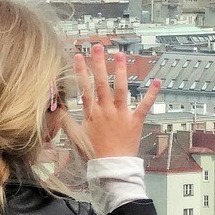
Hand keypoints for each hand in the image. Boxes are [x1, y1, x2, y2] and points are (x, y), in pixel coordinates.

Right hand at [64, 43, 156, 159]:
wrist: (111, 168)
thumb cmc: (93, 154)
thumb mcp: (75, 137)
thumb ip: (66, 121)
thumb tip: (57, 108)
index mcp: (92, 113)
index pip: (84, 87)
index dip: (81, 71)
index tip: (78, 56)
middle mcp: (106, 110)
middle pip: (102, 83)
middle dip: (99, 63)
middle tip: (98, 47)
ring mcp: (121, 114)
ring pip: (121, 89)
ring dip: (120, 71)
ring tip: (120, 54)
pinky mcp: (135, 121)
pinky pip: (145, 105)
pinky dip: (151, 94)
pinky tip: (157, 81)